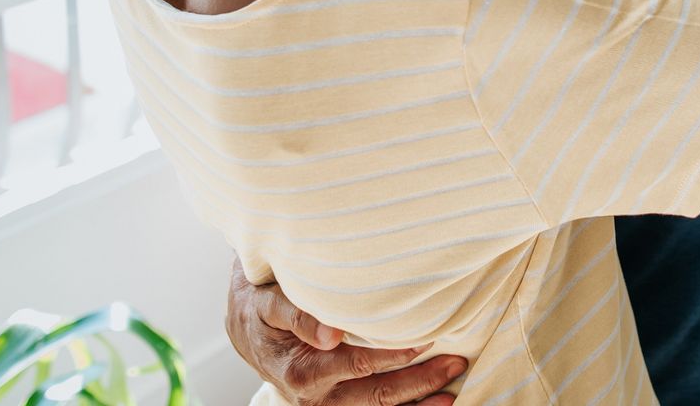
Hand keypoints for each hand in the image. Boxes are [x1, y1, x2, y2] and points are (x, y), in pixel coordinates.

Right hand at [226, 259, 465, 405]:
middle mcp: (315, 397)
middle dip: (419, 382)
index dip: (393, 354)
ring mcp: (327, 405)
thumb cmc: (260, 308)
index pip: (356, 365)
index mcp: (301, 371)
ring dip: (418, 405)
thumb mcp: (266, 303)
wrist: (245, 330)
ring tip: (452, 394)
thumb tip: (330, 332)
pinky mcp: (336, 403)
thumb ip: (295, 313)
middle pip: (376, 395)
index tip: (425, 338)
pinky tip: (434, 403)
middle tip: (454, 363)